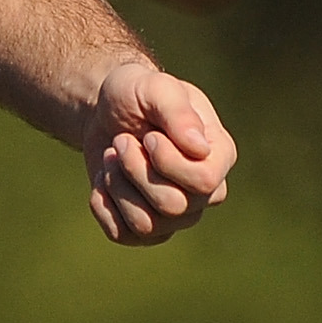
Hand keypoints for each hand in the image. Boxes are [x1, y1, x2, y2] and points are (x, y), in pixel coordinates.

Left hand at [85, 59, 236, 243]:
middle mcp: (206, 190)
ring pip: (147, 225)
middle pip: (173, 206)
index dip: (168, 162)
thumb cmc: (135, 94)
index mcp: (219, 154)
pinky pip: (123, 234)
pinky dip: (103, 206)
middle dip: (135, 171)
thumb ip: (178, 113)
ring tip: (111, 158)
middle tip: (120, 142)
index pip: (204, 182)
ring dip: (117, 186)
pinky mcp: (146, 227)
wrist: (104, 111)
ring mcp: (178, 213)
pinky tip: (103, 180)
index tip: (148, 136)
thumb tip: (200, 148)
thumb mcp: (154, 88)